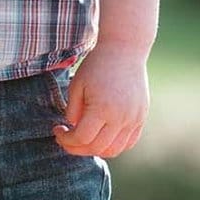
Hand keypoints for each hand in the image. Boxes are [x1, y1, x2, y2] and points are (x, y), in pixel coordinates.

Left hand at [53, 43, 148, 159]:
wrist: (125, 49)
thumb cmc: (97, 64)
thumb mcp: (77, 85)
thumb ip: (73, 110)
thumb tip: (73, 129)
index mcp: (102, 108)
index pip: (81, 138)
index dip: (66, 140)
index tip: (57, 130)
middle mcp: (121, 117)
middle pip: (97, 148)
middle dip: (77, 148)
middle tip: (67, 140)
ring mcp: (134, 119)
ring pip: (114, 150)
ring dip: (96, 150)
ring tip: (84, 139)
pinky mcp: (141, 117)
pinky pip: (128, 142)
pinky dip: (114, 145)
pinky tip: (102, 137)